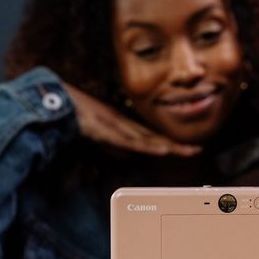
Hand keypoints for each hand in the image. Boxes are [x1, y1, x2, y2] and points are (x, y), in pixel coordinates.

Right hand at [64, 83, 200, 156]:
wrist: (59, 101)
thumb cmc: (78, 116)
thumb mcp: (100, 136)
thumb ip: (115, 146)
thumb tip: (131, 158)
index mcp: (124, 125)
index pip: (152, 138)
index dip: (171, 144)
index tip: (189, 149)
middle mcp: (124, 124)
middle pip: (154, 138)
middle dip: (176, 145)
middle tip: (198, 150)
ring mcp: (116, 126)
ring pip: (146, 139)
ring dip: (166, 145)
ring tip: (186, 151)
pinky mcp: (106, 130)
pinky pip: (128, 140)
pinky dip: (145, 145)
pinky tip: (160, 149)